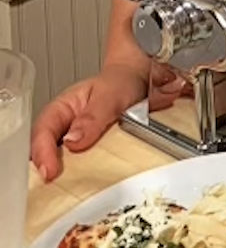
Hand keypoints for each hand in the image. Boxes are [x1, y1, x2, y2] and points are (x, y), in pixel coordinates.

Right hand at [29, 62, 188, 180]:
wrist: (138, 83)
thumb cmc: (120, 84)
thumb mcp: (110, 96)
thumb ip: (93, 116)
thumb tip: (72, 140)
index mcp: (60, 109)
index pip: (42, 132)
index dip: (42, 153)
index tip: (50, 171)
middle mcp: (62, 128)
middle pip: (44, 154)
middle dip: (47, 171)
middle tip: (56, 186)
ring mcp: (73, 143)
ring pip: (59, 165)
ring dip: (64, 177)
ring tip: (72, 187)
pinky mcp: (86, 155)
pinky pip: (78, 170)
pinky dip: (80, 177)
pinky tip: (87, 183)